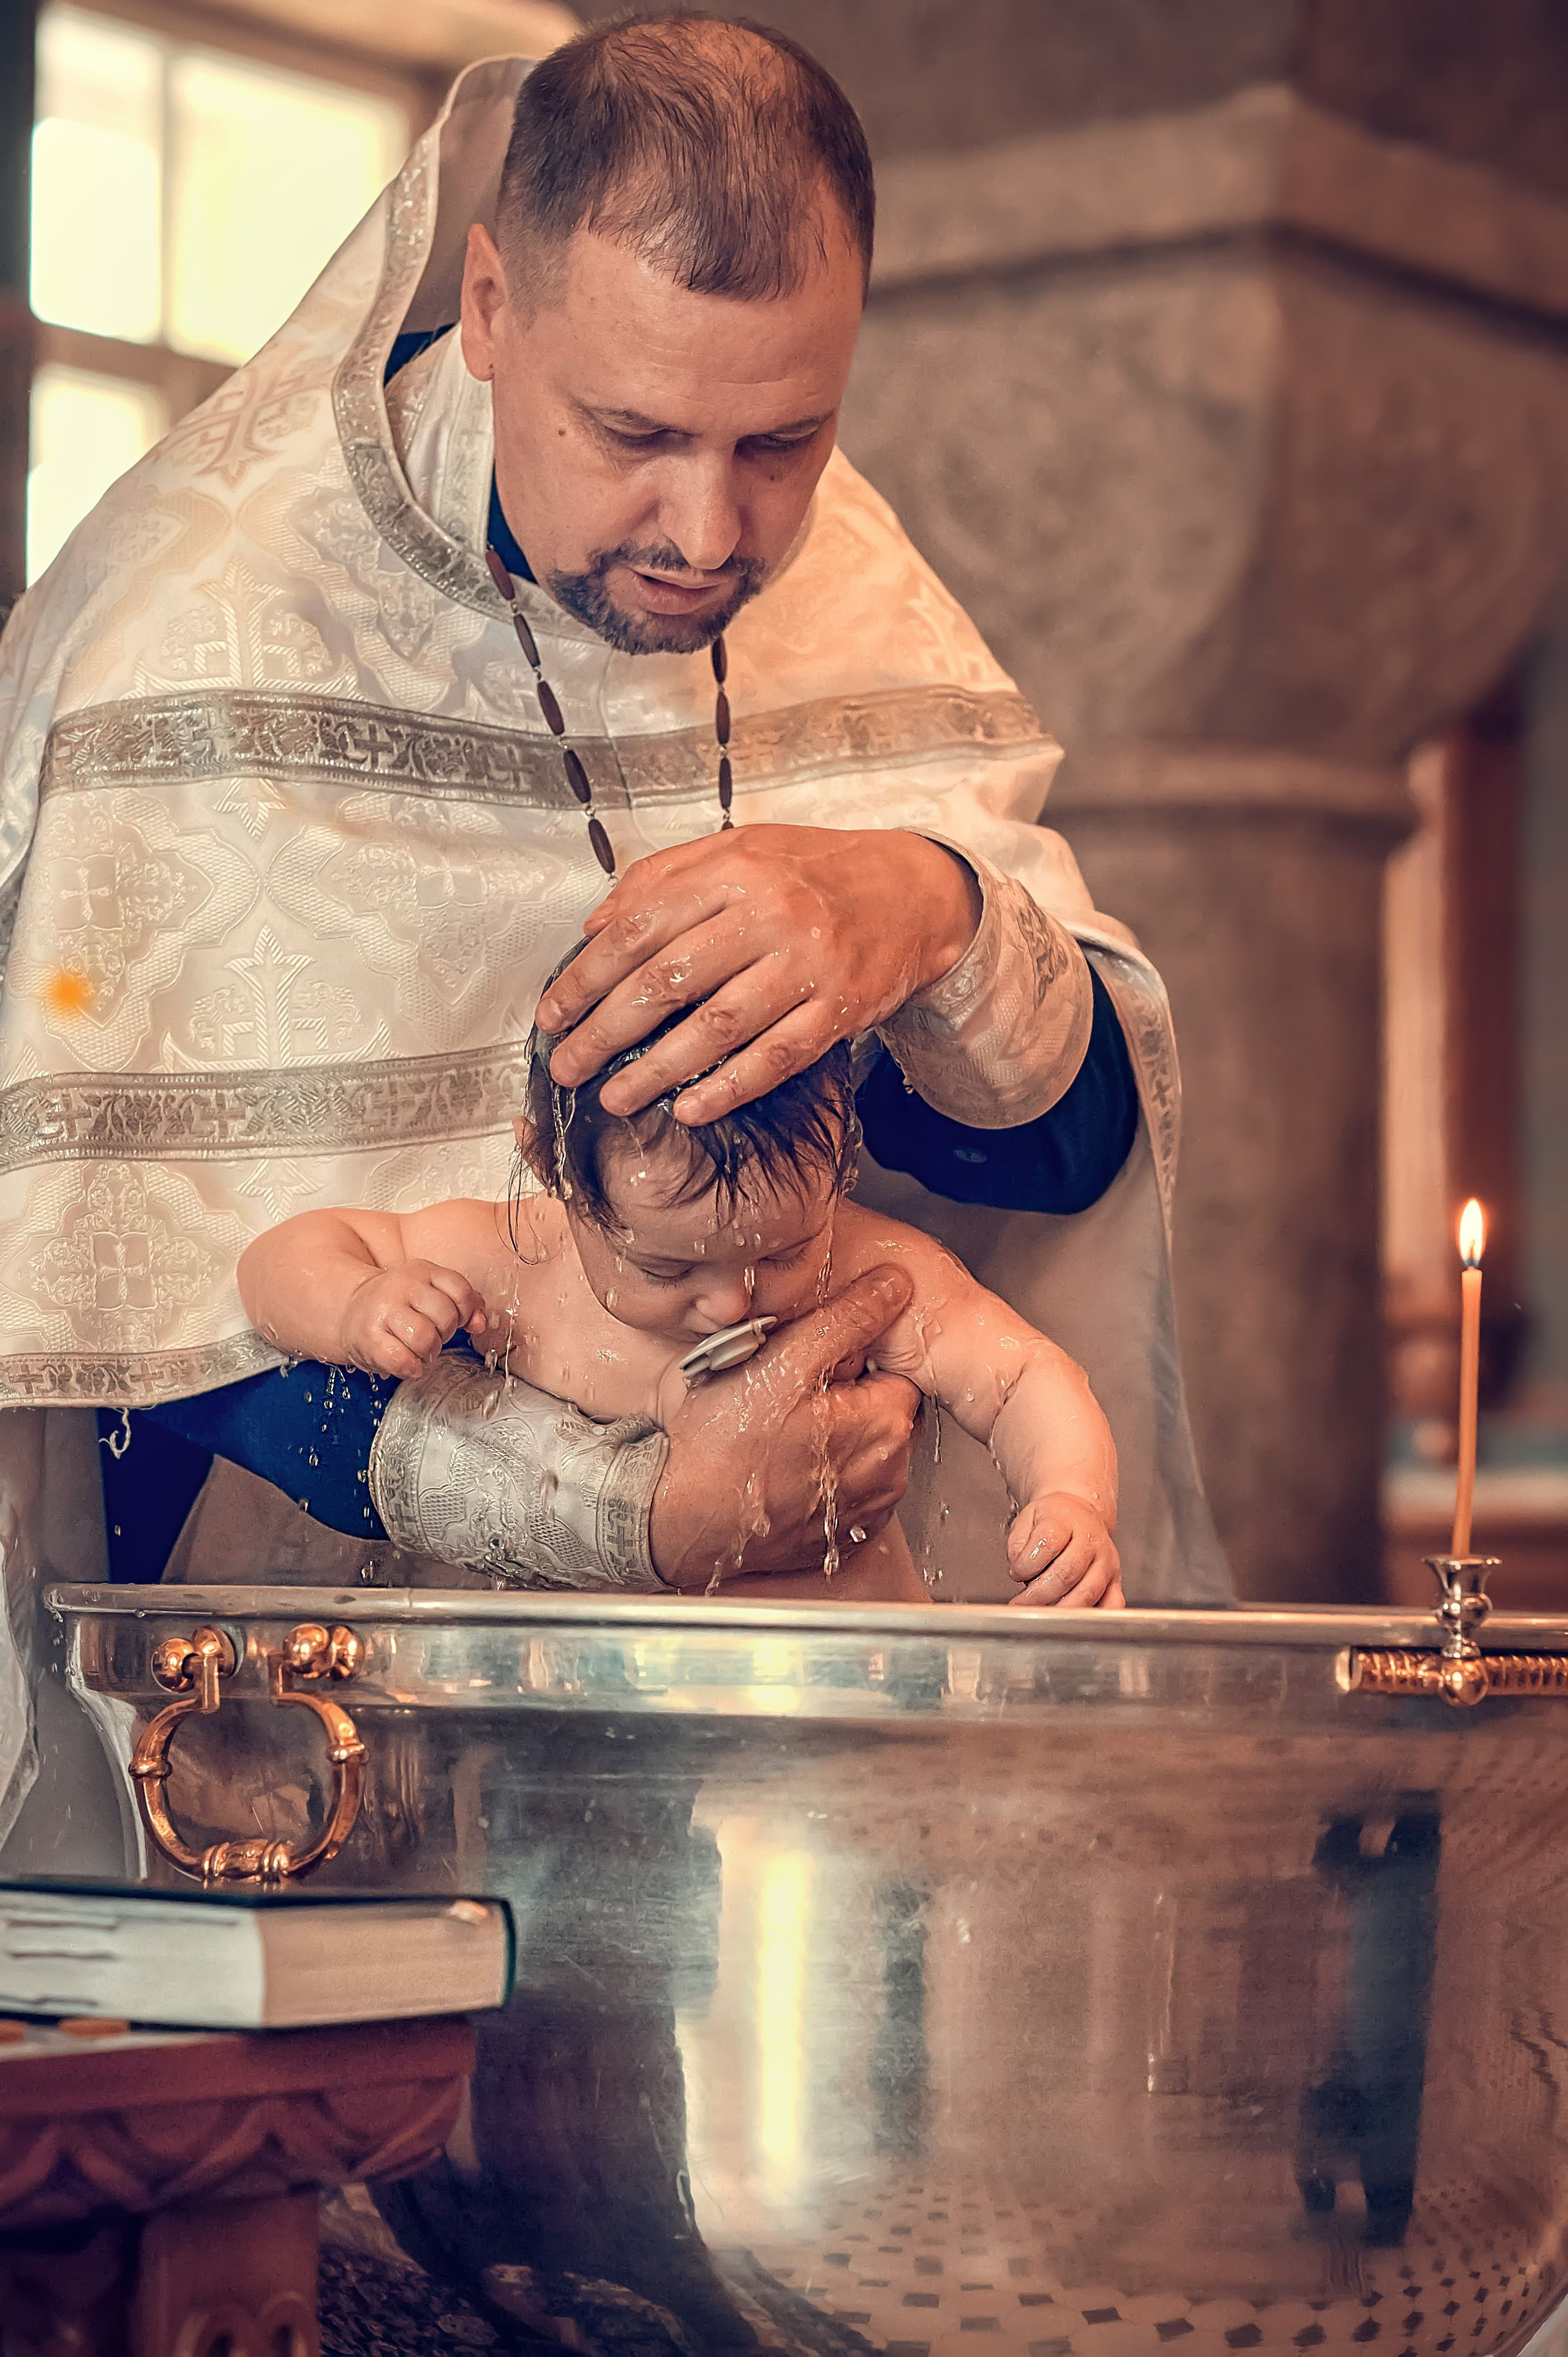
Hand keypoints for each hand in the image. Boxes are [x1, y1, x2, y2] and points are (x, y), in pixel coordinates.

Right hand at [338, 1261, 484, 1380]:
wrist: (350, 1310)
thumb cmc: (399, 1305)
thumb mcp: (432, 1292)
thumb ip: (464, 1303)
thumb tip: (479, 1324)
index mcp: (422, 1270)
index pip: (461, 1290)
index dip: (464, 1312)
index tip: (454, 1320)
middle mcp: (402, 1285)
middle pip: (446, 1317)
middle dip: (445, 1335)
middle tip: (432, 1337)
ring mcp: (383, 1310)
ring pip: (425, 1339)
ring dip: (428, 1352)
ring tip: (418, 1350)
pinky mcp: (369, 1337)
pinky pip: (403, 1360)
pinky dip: (411, 1368)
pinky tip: (408, 1363)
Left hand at [536, 826, 981, 1122]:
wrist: (915, 890)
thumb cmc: (813, 871)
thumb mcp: (738, 848)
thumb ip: (663, 878)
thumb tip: (593, 926)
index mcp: (733, 869)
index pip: (639, 927)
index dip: (586, 977)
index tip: (551, 1014)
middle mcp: (770, 913)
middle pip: (668, 981)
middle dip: (605, 1032)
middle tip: (567, 1066)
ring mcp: (810, 963)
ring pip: (718, 1027)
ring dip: (657, 1070)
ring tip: (615, 1099)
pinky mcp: (842, 1007)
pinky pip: (778, 1057)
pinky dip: (730, 1088)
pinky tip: (689, 1109)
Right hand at [650, 1265, 924, 1588]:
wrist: (682, 1525)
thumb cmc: (724, 1444)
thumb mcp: (783, 1362)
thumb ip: (847, 1318)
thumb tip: (895, 1283)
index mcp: (886, 1424)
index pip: (896, 1368)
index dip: (852, 1357)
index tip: (810, 1362)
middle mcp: (891, 1473)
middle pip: (881, 1408)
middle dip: (845, 1396)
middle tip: (787, 1394)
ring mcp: (867, 1510)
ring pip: (865, 1448)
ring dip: (836, 1435)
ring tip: (780, 1432)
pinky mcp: (841, 1534)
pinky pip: (846, 1487)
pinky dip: (824, 1474)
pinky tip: (783, 1466)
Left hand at [1006, 1493, 1122, 1608]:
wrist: (1081, 1512)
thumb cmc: (1054, 1519)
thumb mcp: (1028, 1518)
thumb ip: (1018, 1543)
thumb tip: (1018, 1568)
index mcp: (1067, 1521)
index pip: (1048, 1543)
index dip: (1027, 1563)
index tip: (1016, 1572)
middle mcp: (1091, 1541)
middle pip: (1068, 1573)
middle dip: (1040, 1594)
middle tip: (1023, 1602)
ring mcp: (1106, 1562)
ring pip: (1088, 1593)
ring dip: (1060, 1609)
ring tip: (1040, 1613)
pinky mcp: (1115, 1580)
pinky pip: (1111, 1604)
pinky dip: (1093, 1616)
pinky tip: (1073, 1619)